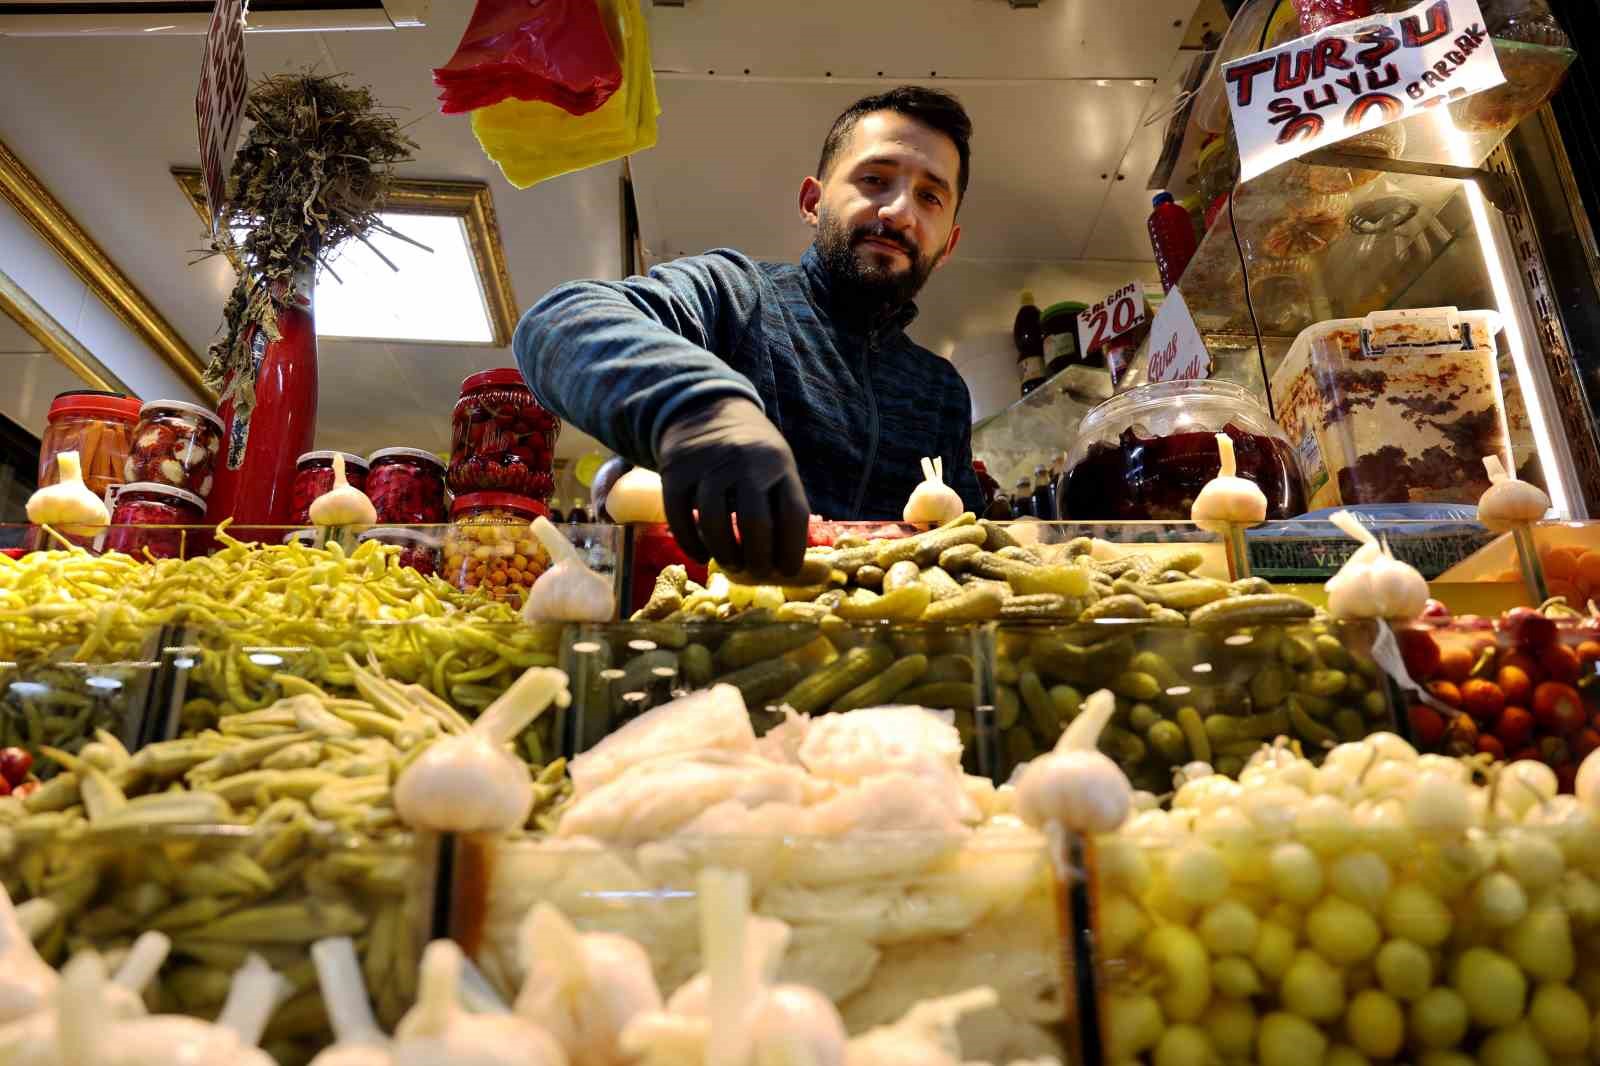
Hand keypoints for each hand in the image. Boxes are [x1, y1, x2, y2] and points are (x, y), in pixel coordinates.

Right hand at [657, 396, 808, 577]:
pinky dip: (691, 544)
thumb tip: (787, 559)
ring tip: (732, 565)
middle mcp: (745, 460)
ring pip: (715, 523)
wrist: (702, 406)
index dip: (793, 550)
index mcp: (778, 461)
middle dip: (758, 559)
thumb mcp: (775, 462)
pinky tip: (701, 555)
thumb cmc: (747, 449)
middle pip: (755, 522)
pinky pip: (681, 518)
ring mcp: (707, 464)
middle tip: (756, 573)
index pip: (793, 513)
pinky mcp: (675, 471)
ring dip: (725, 554)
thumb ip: (781, 500)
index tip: (788, 572)